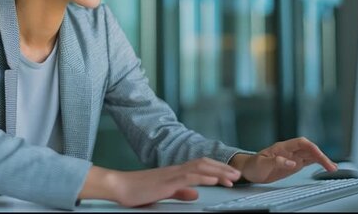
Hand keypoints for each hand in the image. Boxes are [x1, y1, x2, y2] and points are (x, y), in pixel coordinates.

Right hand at [80, 157, 240, 207]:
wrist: (119, 186)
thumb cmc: (136, 190)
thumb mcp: (163, 192)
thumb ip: (179, 192)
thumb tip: (194, 194)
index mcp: (175, 172)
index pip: (200, 165)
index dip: (216, 168)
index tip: (230, 173)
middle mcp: (175, 169)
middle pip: (204, 163)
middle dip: (222, 168)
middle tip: (237, 173)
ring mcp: (172, 174)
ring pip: (200, 168)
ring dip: (218, 172)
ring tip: (232, 177)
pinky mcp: (167, 181)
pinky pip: (189, 177)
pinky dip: (204, 177)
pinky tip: (214, 180)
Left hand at [231, 137, 337, 183]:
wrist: (249, 170)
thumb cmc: (253, 165)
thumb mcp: (262, 164)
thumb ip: (276, 161)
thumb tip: (291, 162)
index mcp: (282, 147)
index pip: (301, 143)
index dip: (312, 148)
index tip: (319, 156)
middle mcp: (289, 150)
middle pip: (309, 149)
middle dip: (321, 156)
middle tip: (330, 167)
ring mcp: (293, 157)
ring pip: (311, 155)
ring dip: (322, 160)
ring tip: (332, 168)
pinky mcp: (294, 164)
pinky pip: (309, 161)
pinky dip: (318, 163)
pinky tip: (326, 167)